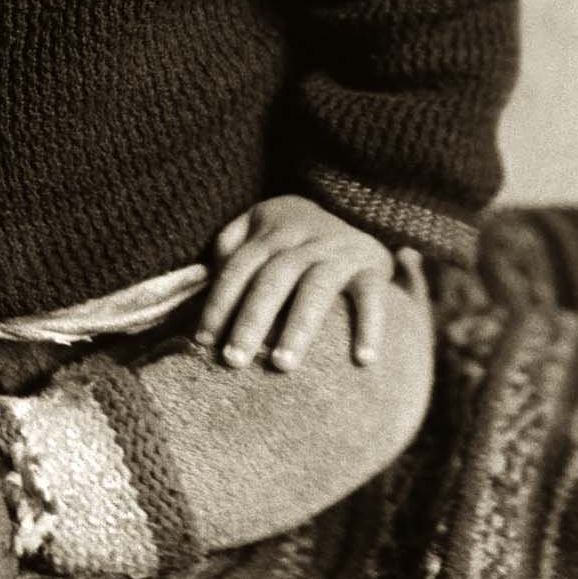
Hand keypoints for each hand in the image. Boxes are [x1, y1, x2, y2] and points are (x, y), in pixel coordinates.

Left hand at [195, 194, 419, 370]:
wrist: (357, 213)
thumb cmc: (293, 236)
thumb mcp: (259, 225)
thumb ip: (231, 246)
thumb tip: (206, 279)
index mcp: (272, 230)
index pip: (239, 267)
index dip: (219, 303)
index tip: (204, 341)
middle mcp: (306, 238)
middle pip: (273, 279)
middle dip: (250, 321)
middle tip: (233, 361)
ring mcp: (340, 251)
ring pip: (316, 288)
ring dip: (298, 327)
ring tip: (281, 365)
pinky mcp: (373, 266)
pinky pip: (372, 296)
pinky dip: (370, 326)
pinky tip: (363, 361)